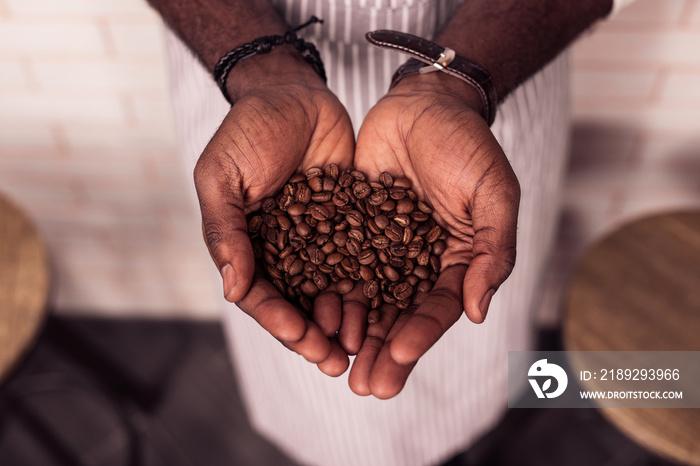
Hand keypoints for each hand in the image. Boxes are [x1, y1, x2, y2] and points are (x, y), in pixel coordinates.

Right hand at [194, 52, 354, 374]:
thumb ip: (225, 230)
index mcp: (246, 246)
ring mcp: (316, 240)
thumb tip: (232, 288)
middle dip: (313, 334)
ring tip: (360, 347)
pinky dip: (367, 288)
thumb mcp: (223, 176)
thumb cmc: (248, 130)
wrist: (294, 95)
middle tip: (334, 360)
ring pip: (328, 291)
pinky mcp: (349, 225)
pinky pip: (358, 262)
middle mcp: (281, 250)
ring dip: (341, 321)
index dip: (278, 319)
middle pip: (296, 303)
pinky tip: (382, 308)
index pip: (260, 294)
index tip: (301, 337)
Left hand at [349, 72, 520, 397]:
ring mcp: (386, 249)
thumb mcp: (494, 193)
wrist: (424, 104)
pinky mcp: (355, 230)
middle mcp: (421, 263)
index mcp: (459, 261)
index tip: (400, 356)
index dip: (422, 335)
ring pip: (369, 300)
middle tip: (366, 387)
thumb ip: (493, 251)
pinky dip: (330, 293)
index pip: (439, 308)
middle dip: (385, 352)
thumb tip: (478, 312)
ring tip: (335, 364)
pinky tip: (315, 317)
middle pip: (401, 316)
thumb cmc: (467, 144)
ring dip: (354, 334)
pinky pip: (340, 266)